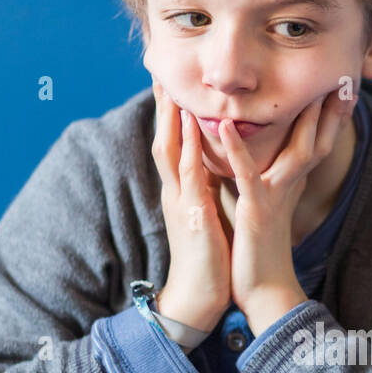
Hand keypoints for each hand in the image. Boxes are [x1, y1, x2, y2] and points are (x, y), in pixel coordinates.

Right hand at [150, 79, 231, 332]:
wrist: (198, 299)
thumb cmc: (208, 262)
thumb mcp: (206, 219)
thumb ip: (205, 194)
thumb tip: (211, 173)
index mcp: (181, 194)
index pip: (173, 147)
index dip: (171, 117)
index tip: (172, 86)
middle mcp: (175, 194)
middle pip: (164, 141)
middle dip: (162, 108)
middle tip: (160, 73)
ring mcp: (181, 203)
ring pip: (170, 151)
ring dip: (170, 118)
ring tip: (170, 86)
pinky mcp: (193, 215)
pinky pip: (189, 175)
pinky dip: (190, 147)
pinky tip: (193, 125)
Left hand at [220, 88, 354, 332]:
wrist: (262, 292)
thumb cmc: (259, 252)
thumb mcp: (268, 207)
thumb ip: (271, 181)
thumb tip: (273, 163)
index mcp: (290, 184)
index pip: (316, 141)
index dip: (330, 115)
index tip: (340, 86)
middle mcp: (289, 186)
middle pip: (318, 139)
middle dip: (331, 109)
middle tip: (343, 76)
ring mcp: (275, 196)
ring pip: (296, 150)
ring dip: (301, 118)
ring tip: (302, 87)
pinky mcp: (256, 210)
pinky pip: (247, 174)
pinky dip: (238, 149)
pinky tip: (227, 125)